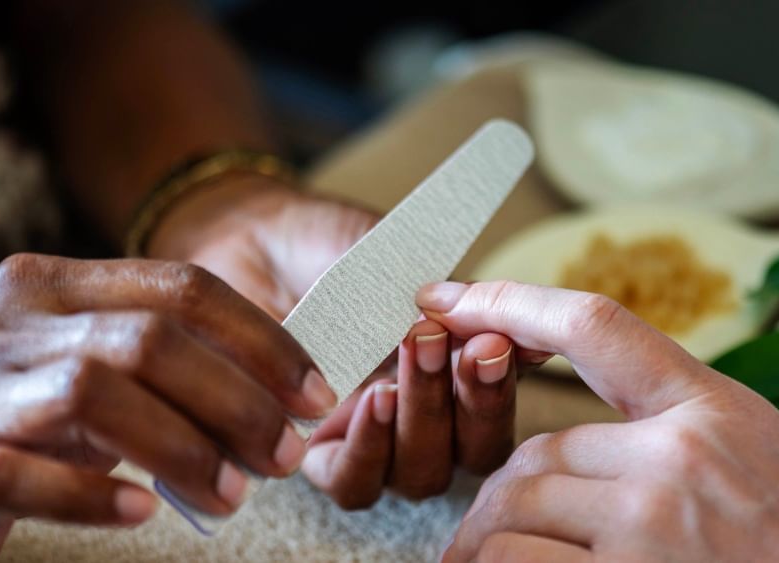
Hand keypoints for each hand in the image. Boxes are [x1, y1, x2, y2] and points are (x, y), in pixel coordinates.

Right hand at [0, 254, 336, 562]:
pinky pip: (22, 475)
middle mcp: (8, 325)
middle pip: (149, 340)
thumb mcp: (85, 365)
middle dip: (236, 400)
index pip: (181, 287)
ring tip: (230, 495)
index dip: (261, 339)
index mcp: (51, 286)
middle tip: (283, 454)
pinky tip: (139, 514)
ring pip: (93, 396)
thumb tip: (275, 392)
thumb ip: (160, 361)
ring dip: (181, 448)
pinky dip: (91, 496)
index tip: (313, 393)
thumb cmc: (19, 416)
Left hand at [149, 178, 544, 506]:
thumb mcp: (402, 264)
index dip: (504, 383)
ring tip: (411, 353)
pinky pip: (355, 482)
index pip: (498, 406)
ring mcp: (373, 445)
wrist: (257, 241)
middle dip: (473, 400)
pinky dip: (371, 446)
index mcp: (454, 377)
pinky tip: (373, 398)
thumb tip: (521, 325)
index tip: (498, 341)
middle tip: (458, 344)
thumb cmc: (334, 248)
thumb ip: (459, 300)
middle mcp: (422, 422)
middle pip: (472, 451)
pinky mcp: (317, 456)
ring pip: (421, 472)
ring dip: (425, 416)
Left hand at [414, 281, 778, 562]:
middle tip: (480, 527)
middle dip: (501, 496)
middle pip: (536, 451)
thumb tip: (574, 440)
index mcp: (709, 408)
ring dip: (490, 540)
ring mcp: (651, 523)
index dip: (509, 301)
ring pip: (516, 507)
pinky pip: (521, 562)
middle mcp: (677, 457)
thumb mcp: (753, 452)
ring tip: (484, 559)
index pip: (592, 325)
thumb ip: (669, 426)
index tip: (448, 298)